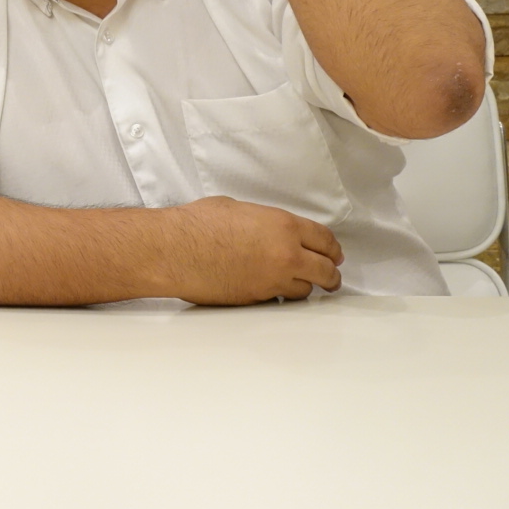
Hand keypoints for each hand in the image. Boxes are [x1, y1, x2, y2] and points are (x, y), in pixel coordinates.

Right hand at [160, 196, 343, 303]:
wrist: (174, 251)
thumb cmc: (196, 224)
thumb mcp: (237, 209)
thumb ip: (263, 222)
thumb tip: (267, 230)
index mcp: (283, 226)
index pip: (325, 240)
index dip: (333, 249)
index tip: (334, 254)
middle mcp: (286, 255)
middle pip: (326, 271)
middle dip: (331, 275)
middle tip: (331, 277)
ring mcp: (272, 281)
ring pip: (305, 291)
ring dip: (304, 287)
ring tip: (299, 285)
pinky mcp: (256, 299)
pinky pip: (278, 300)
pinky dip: (279, 295)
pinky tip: (271, 289)